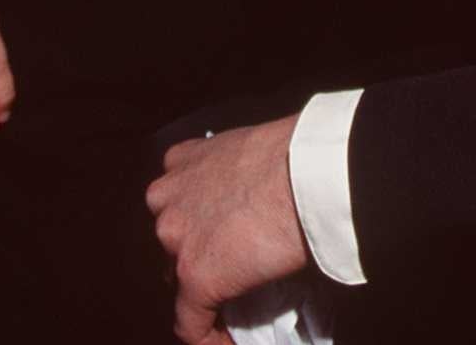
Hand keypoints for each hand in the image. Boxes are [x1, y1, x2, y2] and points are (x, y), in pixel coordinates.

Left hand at [146, 117, 307, 344]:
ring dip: (199, 291)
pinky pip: (190, 324)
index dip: (192, 225)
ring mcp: (178, 240)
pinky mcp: (195, 278)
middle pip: (170, 240)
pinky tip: (225, 343)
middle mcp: (169, 199)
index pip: (174, 202)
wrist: (306, 174)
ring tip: (228, 302)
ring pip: (175, 279)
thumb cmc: (292, 154)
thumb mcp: (245, 150)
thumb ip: (230, 175)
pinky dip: (207, 338)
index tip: (209, 241)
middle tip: (226, 265)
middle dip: (192, 254)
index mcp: (182, 162)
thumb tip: (251, 197)